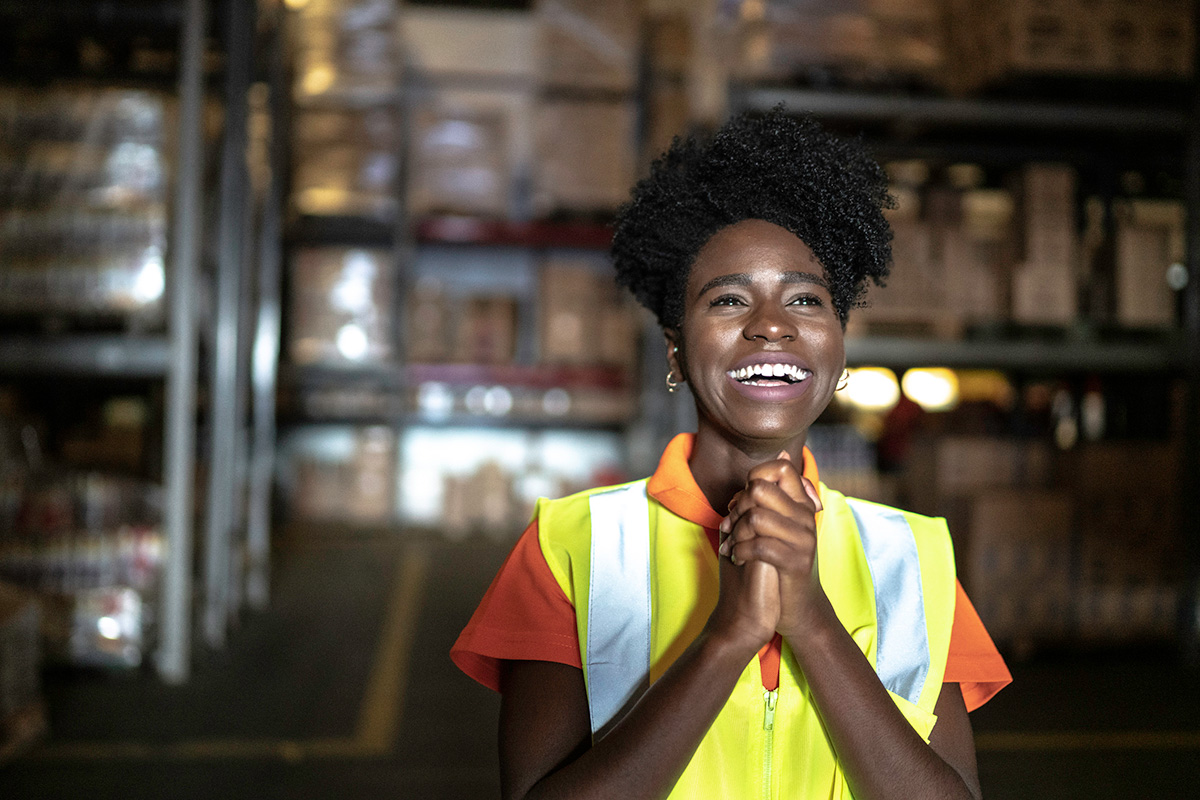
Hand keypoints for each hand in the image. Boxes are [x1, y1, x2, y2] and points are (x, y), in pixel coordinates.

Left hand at [717, 452, 826, 639]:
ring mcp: (804, 539)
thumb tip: (784, 454)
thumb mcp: (781, 522)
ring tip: (731, 545)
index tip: (741, 502)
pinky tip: (737, 558)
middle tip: (729, 527)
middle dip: (737, 508)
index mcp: (802, 504)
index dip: (755, 477)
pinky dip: (741, 551)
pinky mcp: (796, 562)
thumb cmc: (780, 560)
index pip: (781, 468)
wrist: (797, 605)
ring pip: (756, 517)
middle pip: (760, 490)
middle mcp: (806, 517)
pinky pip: (760, 546)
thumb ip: (777, 492)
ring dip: (735, 533)